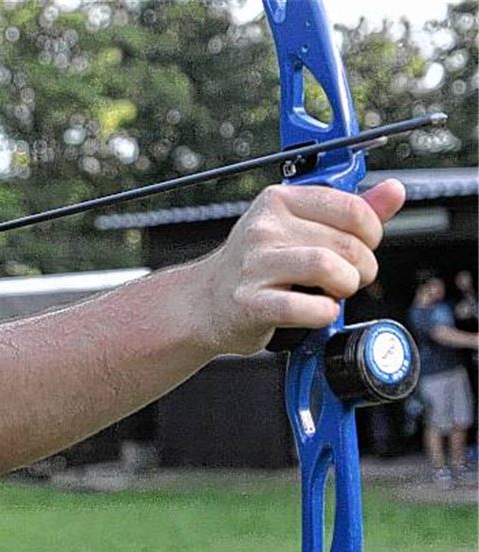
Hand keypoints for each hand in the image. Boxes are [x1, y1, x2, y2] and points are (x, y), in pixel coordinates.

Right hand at [200, 179, 404, 354]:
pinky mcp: (249, 302)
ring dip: (345, 287)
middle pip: (346, 242)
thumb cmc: (254, 266)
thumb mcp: (298, 228)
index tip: (362, 245)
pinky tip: (316, 311)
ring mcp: (254, 265)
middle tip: (348, 278)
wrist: (203, 302)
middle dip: (361, 267)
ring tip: (334, 293)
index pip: (351, 207)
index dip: (372, 232)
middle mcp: (264, 228)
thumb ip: (350, 211)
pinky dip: (324, 314)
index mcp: (278, 201)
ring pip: (328, 268)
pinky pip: (306, 307)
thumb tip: (393, 192)